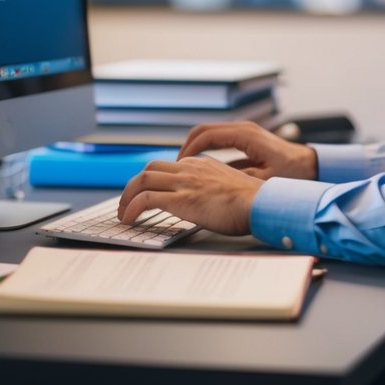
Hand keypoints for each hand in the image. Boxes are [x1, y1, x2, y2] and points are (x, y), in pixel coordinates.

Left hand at [117, 156, 261, 235]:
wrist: (261, 204)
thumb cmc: (252, 202)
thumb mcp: (230, 187)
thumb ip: (214, 188)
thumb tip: (207, 201)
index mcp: (202, 164)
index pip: (168, 167)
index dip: (153, 180)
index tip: (147, 194)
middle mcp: (190, 169)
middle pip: (150, 169)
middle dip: (133, 185)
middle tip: (128, 202)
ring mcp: (185, 182)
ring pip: (143, 179)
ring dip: (127, 196)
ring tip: (123, 213)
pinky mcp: (181, 199)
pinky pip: (145, 199)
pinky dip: (132, 208)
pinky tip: (129, 220)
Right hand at [178, 121, 317, 180]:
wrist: (310, 165)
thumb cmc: (291, 174)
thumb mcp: (264, 180)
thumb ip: (240, 178)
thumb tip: (215, 180)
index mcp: (245, 136)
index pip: (207, 135)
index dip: (189, 149)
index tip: (178, 165)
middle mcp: (243, 129)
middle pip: (203, 130)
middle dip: (187, 146)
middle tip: (176, 166)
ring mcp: (244, 132)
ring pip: (210, 133)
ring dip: (195, 147)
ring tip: (184, 167)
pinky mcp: (246, 139)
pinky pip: (219, 139)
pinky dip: (206, 149)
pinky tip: (202, 166)